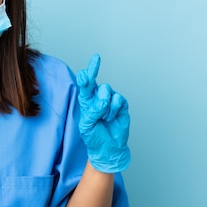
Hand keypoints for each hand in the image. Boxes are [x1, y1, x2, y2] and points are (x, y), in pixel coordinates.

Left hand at [76, 54, 130, 172]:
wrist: (108, 148)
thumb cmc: (94, 136)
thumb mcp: (86, 125)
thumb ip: (92, 111)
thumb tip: (103, 99)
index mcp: (86, 101)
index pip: (84, 86)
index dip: (85, 77)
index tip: (84, 72)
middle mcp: (97, 97)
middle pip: (94, 80)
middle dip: (94, 69)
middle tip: (96, 58)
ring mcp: (110, 99)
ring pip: (106, 91)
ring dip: (104, 105)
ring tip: (104, 117)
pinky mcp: (121, 104)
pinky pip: (117, 99)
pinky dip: (113, 109)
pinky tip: (112, 117)